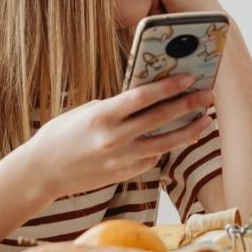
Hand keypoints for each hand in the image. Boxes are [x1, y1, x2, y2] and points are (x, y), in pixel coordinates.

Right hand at [22, 74, 214, 199]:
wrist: (43, 172)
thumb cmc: (61, 134)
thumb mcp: (85, 112)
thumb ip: (115, 107)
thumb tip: (145, 98)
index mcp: (102, 116)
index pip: (143, 97)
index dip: (169, 87)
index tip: (189, 78)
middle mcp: (114, 138)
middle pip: (160, 119)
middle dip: (188, 105)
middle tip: (208, 96)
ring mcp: (121, 159)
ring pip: (165, 143)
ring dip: (189, 130)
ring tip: (206, 120)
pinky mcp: (124, 174)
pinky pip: (151, 159)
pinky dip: (164, 148)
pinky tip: (175, 139)